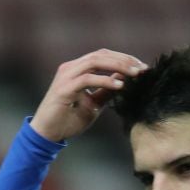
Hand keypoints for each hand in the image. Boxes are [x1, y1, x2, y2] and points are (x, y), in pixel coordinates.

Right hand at [31, 48, 146, 141]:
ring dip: (118, 66)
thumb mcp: (94, 105)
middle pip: (101, 55)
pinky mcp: (64, 88)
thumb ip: (106, 91)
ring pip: (95, 62)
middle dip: (124, 60)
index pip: (103, 56)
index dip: (123, 59)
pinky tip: (120, 86)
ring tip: (135, 74)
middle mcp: (71, 67)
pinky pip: (87, 79)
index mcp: (77, 68)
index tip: (142, 68)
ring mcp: (66, 75)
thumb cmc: (68, 120)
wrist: (47, 134)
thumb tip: (124, 80)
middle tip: (143, 68)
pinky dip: (105, 81)